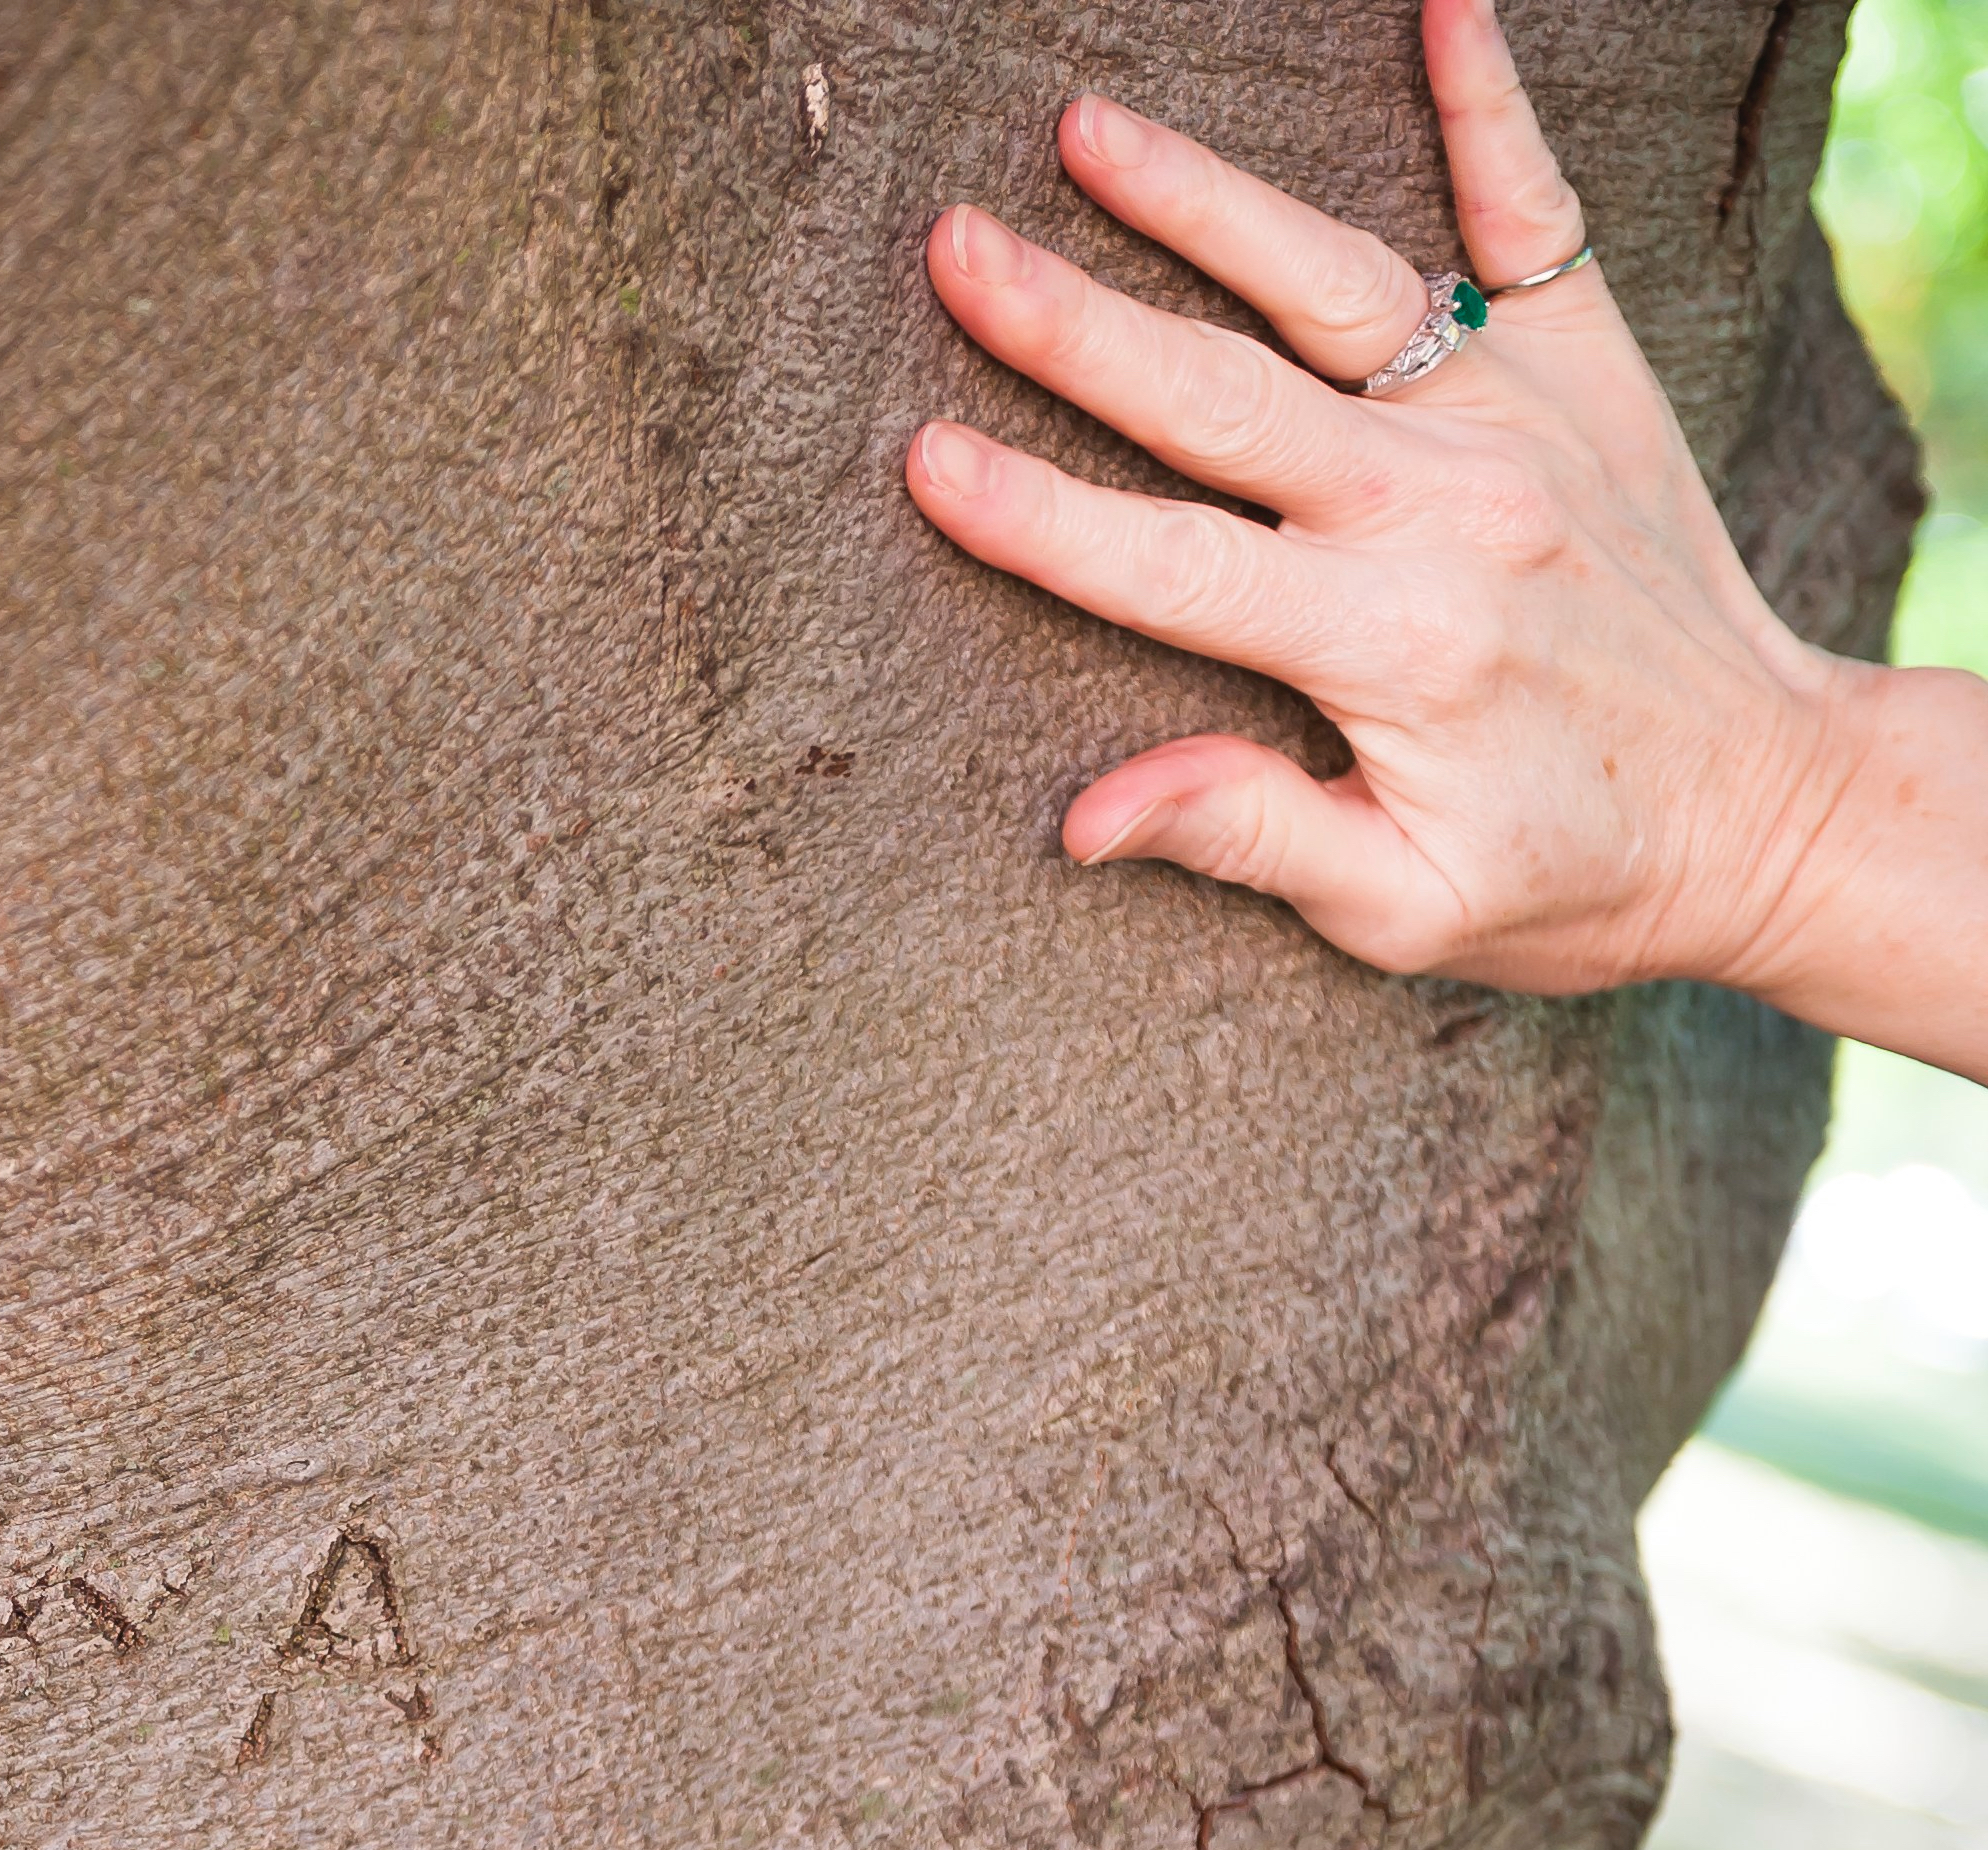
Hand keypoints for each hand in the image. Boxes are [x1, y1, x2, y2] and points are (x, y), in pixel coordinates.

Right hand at [906, 0, 1888, 1013]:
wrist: (1774, 806)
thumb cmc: (1570, 875)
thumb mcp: (1405, 908)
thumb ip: (1249, 834)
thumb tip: (1087, 815)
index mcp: (1387, 649)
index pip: (1170, 567)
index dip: (1036, 519)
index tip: (926, 457)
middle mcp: (1447, 513)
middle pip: (1224, 400)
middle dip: (1074, 324)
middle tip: (955, 249)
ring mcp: (1521, 423)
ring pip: (1337, 289)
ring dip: (1208, 202)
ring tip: (1089, 129)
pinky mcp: (1590, 370)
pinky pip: (1536, 217)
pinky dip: (1492, 106)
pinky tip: (1443, 8)